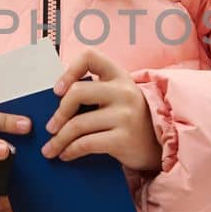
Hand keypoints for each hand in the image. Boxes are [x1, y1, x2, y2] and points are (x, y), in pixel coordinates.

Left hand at [40, 49, 162, 172]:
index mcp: (118, 76)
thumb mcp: (118, 96)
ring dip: (58, 139)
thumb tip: (54, 104)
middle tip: (50, 127)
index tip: (58, 90)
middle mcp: (123, 92)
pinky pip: (86, 144)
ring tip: (50, 148)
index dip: (69, 70)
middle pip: (77, 93)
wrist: (159, 145)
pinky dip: (70, 151)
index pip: (90, 57)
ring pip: (78, 124)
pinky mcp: (123, 139)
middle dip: (59, 113)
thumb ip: (94, 92)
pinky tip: (65, 155)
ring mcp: (125, 115)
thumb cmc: (129, 119)